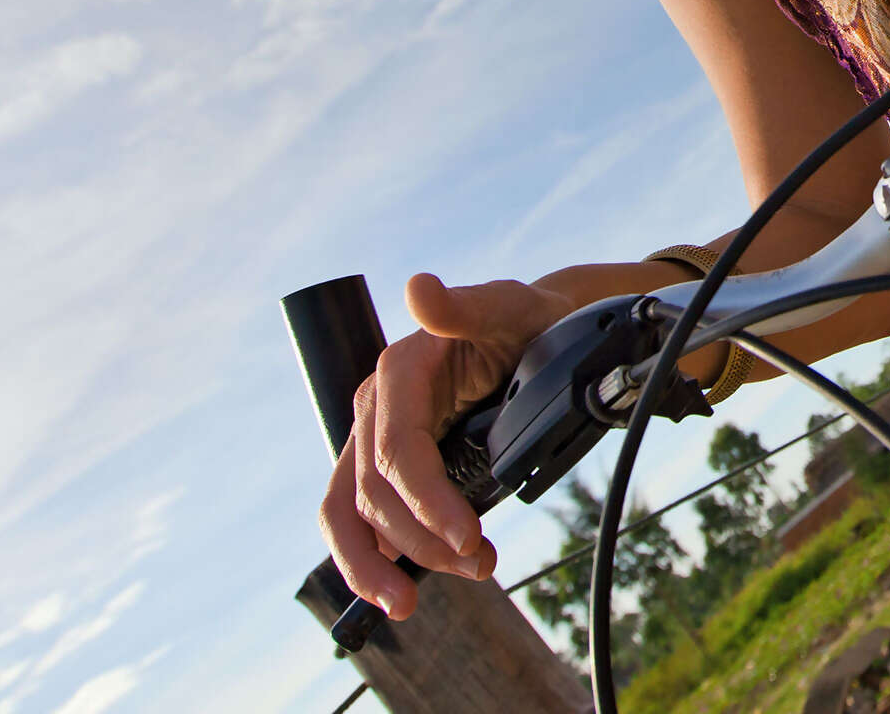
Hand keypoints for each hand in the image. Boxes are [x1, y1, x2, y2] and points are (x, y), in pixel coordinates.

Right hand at [319, 273, 567, 618]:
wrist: (534, 333)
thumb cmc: (524, 319)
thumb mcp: (507, 305)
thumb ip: (464, 307)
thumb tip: (420, 290)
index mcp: (397, 372)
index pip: (397, 452)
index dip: (427, 502)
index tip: (470, 539)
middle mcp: (375, 408)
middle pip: (374, 493)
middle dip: (420, 542)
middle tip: (480, 567)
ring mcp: (375, 439)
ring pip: (355, 513)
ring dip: (384, 564)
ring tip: (420, 599)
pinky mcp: (386, 465)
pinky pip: (360, 517)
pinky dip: (374, 558)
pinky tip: (398, 588)